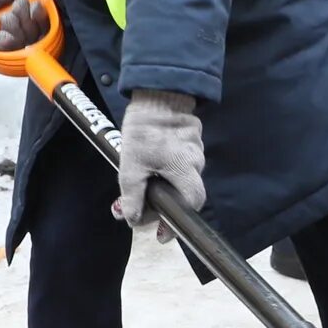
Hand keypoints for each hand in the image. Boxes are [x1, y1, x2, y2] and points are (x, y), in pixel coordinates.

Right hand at [0, 0, 49, 51]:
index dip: (5, 40)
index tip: (6, 20)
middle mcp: (8, 38)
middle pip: (18, 45)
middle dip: (17, 24)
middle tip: (14, 6)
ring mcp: (25, 32)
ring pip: (32, 38)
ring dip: (29, 18)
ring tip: (23, 2)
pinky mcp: (39, 25)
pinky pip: (46, 31)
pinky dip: (41, 18)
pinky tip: (36, 6)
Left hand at [114, 90, 205, 227]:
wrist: (157, 94)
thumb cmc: (144, 129)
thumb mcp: (131, 166)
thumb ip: (132, 196)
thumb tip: (133, 220)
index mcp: (185, 170)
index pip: (191, 204)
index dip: (177, 222)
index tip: (162, 234)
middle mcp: (196, 162)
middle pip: (186, 195)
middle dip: (166, 205)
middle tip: (145, 210)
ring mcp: (197, 151)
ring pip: (182, 179)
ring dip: (164, 187)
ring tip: (142, 184)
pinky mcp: (191, 142)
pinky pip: (181, 165)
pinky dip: (167, 171)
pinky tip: (152, 166)